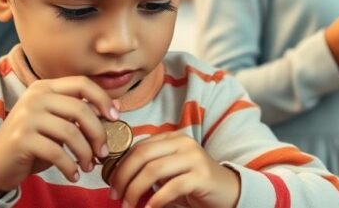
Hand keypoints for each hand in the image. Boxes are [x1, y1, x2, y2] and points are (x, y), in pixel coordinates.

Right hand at [0, 76, 116, 194]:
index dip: (103, 98)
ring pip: (70, 132)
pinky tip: (73, 174)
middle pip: (80, 109)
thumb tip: (115, 106)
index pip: (82, 83)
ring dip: (85, 153)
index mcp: (45, 87)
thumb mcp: (56, 122)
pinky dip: (70, 166)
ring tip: (88, 165)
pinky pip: (56, 152)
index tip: (115, 117)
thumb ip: (79, 112)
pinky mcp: (21, 139)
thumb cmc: (33, 141)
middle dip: (98, 133)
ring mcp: (26, 116)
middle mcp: (35, 97)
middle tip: (103, 151)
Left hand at [108, 131, 240, 207]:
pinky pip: (172, 187)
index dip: (120, 166)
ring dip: (135, 191)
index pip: (139, 147)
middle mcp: (184, 143)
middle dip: (123, 178)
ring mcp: (194, 158)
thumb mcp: (170, 171)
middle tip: (116, 196)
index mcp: (173, 138)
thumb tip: (118, 177)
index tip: (111, 185)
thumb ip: (150, 167)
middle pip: (142, 155)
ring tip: (129, 206)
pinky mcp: (201, 176)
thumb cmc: (193, 183)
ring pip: (153, 170)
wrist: (227, 191)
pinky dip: (156, 200)